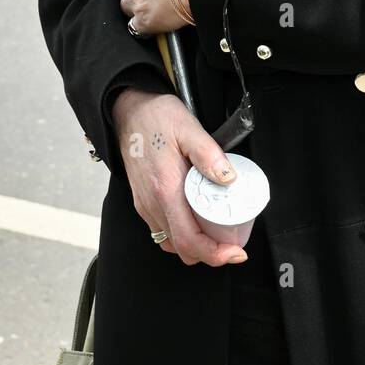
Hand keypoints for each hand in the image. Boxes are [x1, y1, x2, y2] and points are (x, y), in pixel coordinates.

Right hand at [111, 87, 247, 266]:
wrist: (127, 110)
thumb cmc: (156, 117)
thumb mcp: (189, 128)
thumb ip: (209, 155)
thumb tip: (229, 179)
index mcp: (165, 189)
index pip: (190, 240)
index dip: (215, 254)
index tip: (236, 252)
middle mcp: (152, 203)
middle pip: (183, 249)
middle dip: (211, 253)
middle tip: (233, 241)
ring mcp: (145, 205)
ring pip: (172, 244)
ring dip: (196, 245)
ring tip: (219, 232)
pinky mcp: (143, 202)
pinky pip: (163, 231)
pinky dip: (182, 235)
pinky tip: (197, 220)